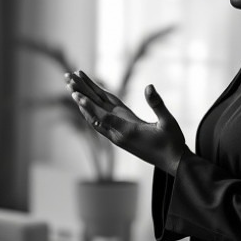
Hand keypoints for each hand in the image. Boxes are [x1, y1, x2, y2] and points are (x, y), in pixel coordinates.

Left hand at [64, 70, 187, 175]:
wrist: (173, 162)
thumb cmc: (172, 142)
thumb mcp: (168, 123)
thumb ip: (158, 105)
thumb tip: (149, 87)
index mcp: (128, 131)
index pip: (104, 117)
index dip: (89, 105)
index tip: (76, 94)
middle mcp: (118, 134)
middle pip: (94, 112)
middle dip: (80, 94)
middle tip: (67, 77)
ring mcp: (117, 135)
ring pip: (94, 115)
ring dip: (82, 100)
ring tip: (72, 84)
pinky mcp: (120, 134)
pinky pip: (101, 119)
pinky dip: (91, 107)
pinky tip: (85, 100)